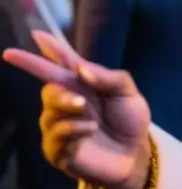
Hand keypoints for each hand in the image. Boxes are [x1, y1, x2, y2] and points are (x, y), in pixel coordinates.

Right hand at [2, 31, 151, 188]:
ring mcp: (60, 128)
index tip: (37, 34)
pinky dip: (73, 131)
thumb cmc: (130, 121)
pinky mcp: (58, 151)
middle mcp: (67, 104)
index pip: (62, 64)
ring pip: (49, 114)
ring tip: (92, 120)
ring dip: (69, 113)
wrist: (137, 155)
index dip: (49, 50)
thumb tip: (80, 68)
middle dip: (59, 93)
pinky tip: (89, 131)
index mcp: (83, 85)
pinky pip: (55, 137)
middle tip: (81, 101)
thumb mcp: (129, 94)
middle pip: (48, 89)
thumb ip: (109, 77)